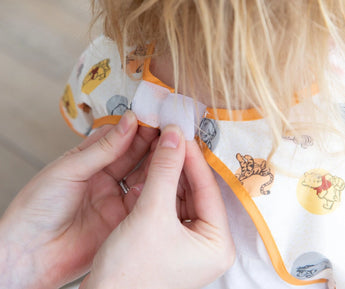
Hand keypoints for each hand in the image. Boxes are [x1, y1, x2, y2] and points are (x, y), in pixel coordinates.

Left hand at [0, 111, 157, 288]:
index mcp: (87, 161)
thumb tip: (129, 121)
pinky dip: (153, 187)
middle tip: (167, 130)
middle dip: (149, 142)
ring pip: (141, 176)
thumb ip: (103, 149)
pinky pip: (143, 200)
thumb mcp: (69, 169)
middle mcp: (104, 178)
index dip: (134, 128)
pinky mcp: (123, 220)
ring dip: (156, 162)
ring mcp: (115, 199)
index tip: (152, 117)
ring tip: (170, 147)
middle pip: (132, 156)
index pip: (116, 138)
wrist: (30, 254)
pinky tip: (163, 175)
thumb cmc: (37, 207)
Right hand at [81, 125, 234, 288]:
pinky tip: (144, 180)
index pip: (207, 187)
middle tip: (167, 136)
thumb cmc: (130, 271)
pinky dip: (156, 190)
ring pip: (180, 195)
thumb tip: (174, 136)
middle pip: (194, 190)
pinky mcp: (170, 239)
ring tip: (155, 152)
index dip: (192, 157)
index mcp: (217, 243)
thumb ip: (165, 170)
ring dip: (165, 175)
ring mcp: (189, 241)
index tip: (180, 132)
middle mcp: (207, 242)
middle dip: (178, 164)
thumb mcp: (150, 213)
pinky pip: (167, 205)